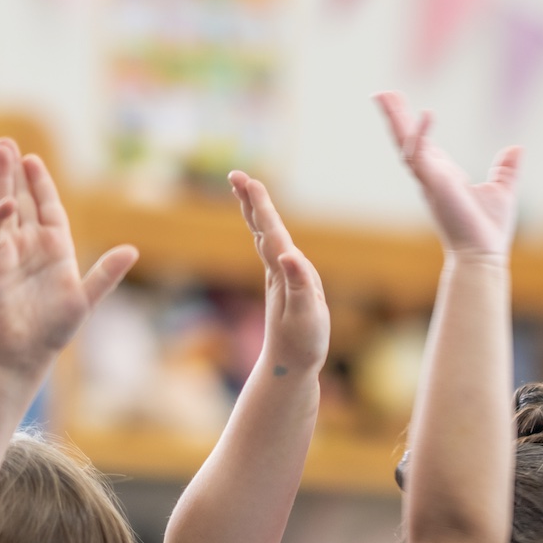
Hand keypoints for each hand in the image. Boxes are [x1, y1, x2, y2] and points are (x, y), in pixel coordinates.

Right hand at [0, 139, 136, 380]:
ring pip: (2, 207)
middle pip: (21, 200)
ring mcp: (7, 251)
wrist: (24, 353)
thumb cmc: (54, 329)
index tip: (34, 160)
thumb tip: (132, 250)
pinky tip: (5, 202)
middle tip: (6, 142)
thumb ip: (106, 274)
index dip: (41, 184)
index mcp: (55, 249)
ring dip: (0, 181)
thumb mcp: (86, 298)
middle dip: (14, 172)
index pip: (47, 208)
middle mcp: (28, 245)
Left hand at [231, 171, 329, 378]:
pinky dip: (268, 233)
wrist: (288, 367)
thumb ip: (299, 285)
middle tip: (236, 175)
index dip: (260, 205)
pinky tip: (266, 230)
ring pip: (266, 238)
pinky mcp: (285, 288)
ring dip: (256, 213)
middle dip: (251, 201)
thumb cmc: (301, 344)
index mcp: (282, 274)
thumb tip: (290, 255)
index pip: (270, 232)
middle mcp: (277, 272)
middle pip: (262, 229)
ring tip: (246, 191)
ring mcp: (279, 279)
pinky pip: (274, 252)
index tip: (246, 180)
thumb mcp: (305, 315)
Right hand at [375, 93, 519, 260]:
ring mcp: (429, 180)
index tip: (401, 105)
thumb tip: (517, 148)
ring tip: (384, 95)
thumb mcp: (501, 191)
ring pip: (404, 143)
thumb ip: (506, 169)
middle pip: (406, 139)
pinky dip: (420, 135)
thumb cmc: (489, 230)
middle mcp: (431, 177)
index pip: (422, 144)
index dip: (413, 124)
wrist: (484, 256)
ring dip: (394, 119)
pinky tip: (426, 114)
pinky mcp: (433, 185)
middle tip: (381, 93)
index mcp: (443, 176)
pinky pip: (419, 155)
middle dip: (394, 116)